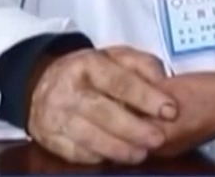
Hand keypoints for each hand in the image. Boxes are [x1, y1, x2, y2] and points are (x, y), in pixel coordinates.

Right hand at [26, 45, 175, 164]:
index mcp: (87, 64)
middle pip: (103, 112)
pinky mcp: (50, 138)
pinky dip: (97, 157)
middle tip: (158, 138)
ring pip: (88, 136)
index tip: (170, 109)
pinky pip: (75, 152)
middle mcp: (68, 89)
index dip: (146, 97)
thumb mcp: (116, 57)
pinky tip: (116, 157)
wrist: (44, 83)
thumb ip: (143, 65)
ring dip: (118, 148)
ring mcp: (56, 115)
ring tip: (141, 153)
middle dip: (133, 128)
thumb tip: (163, 82)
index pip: (120, 81)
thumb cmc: (90, 72)